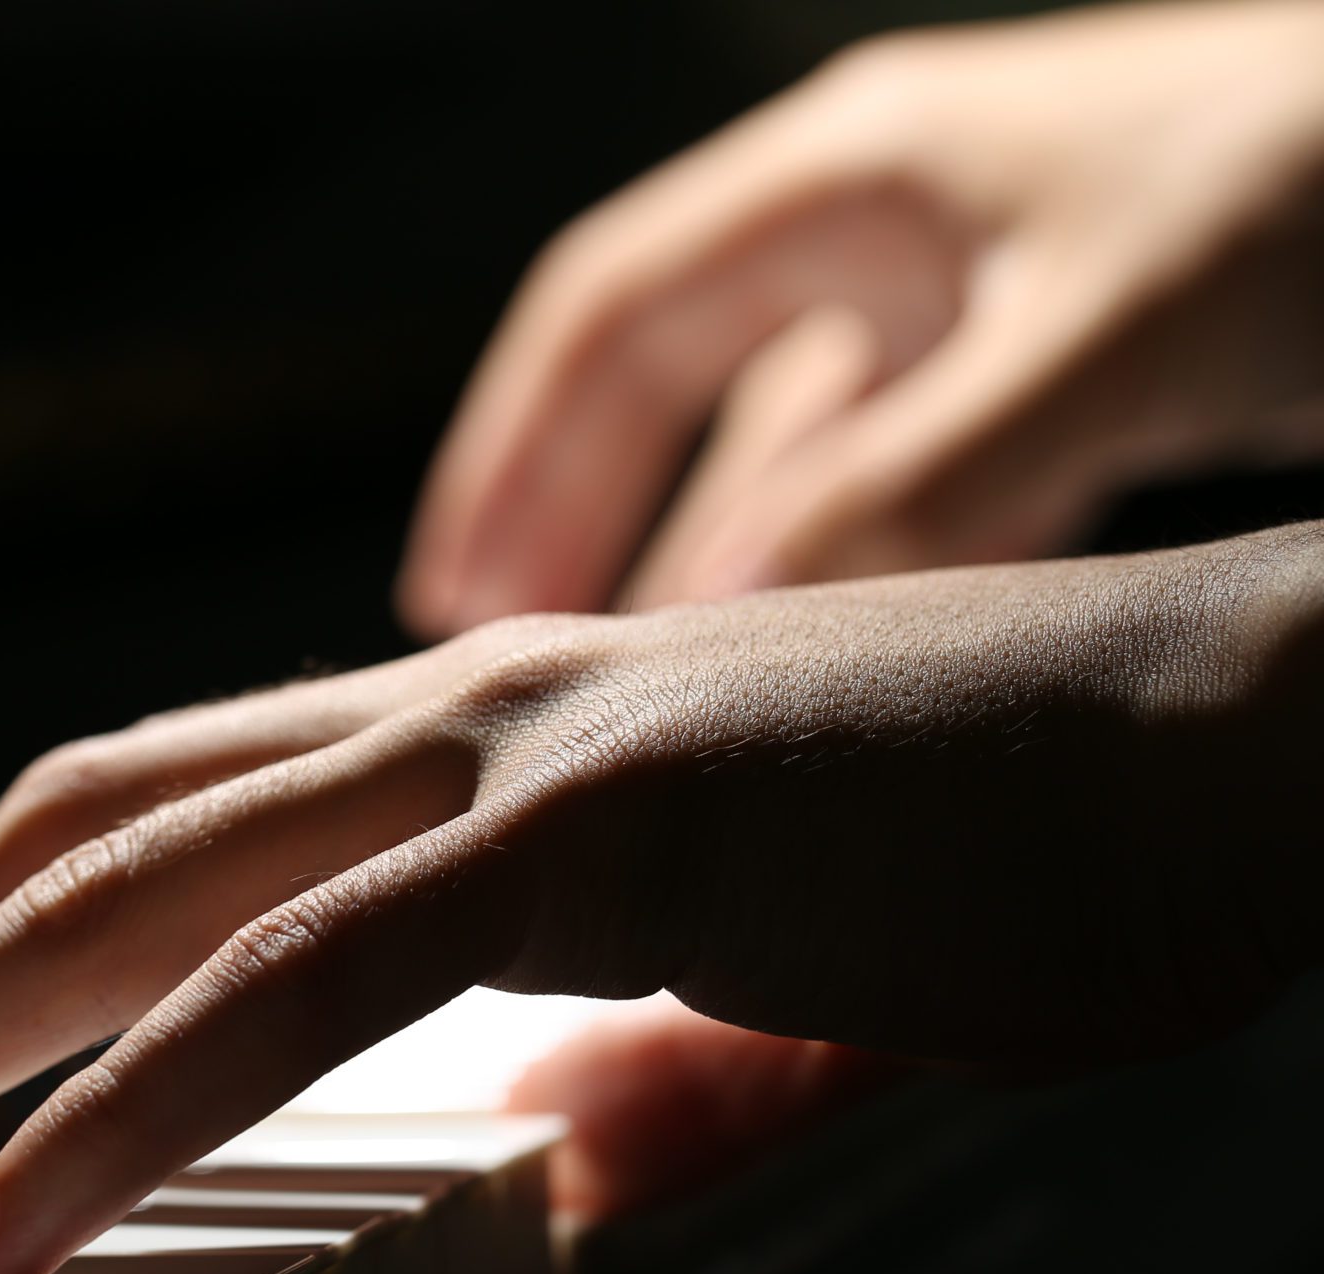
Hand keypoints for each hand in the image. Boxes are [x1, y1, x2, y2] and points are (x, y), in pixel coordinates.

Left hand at [0, 525, 1323, 1273]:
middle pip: (65, 847)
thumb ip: (619, 1047)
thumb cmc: (1025, 840)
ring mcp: (513, 752)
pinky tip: (7, 1233)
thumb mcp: (760, 969)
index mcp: (465, 745)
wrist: (1247, 734)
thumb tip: (540, 1142)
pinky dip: (127, 1110)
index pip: (138, 825)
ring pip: (127, 896)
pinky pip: (298, 983)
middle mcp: (446, 716)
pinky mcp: (598, 828)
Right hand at [395, 1, 1323, 637]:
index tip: (452, 586)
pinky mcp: (1049, 357)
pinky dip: (835, 567)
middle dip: (577, 510)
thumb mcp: (1105, 338)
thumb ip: (915, 480)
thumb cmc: (1320, 188)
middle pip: (667, 377)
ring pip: (779, 442)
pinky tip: (803, 660)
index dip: (516, 450)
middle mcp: (886, 223)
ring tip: (623, 681)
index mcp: (855, 175)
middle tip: (490, 649)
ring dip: (700, 553)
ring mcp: (966, 291)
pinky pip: (895, 478)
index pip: (614, 313)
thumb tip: (730, 620)